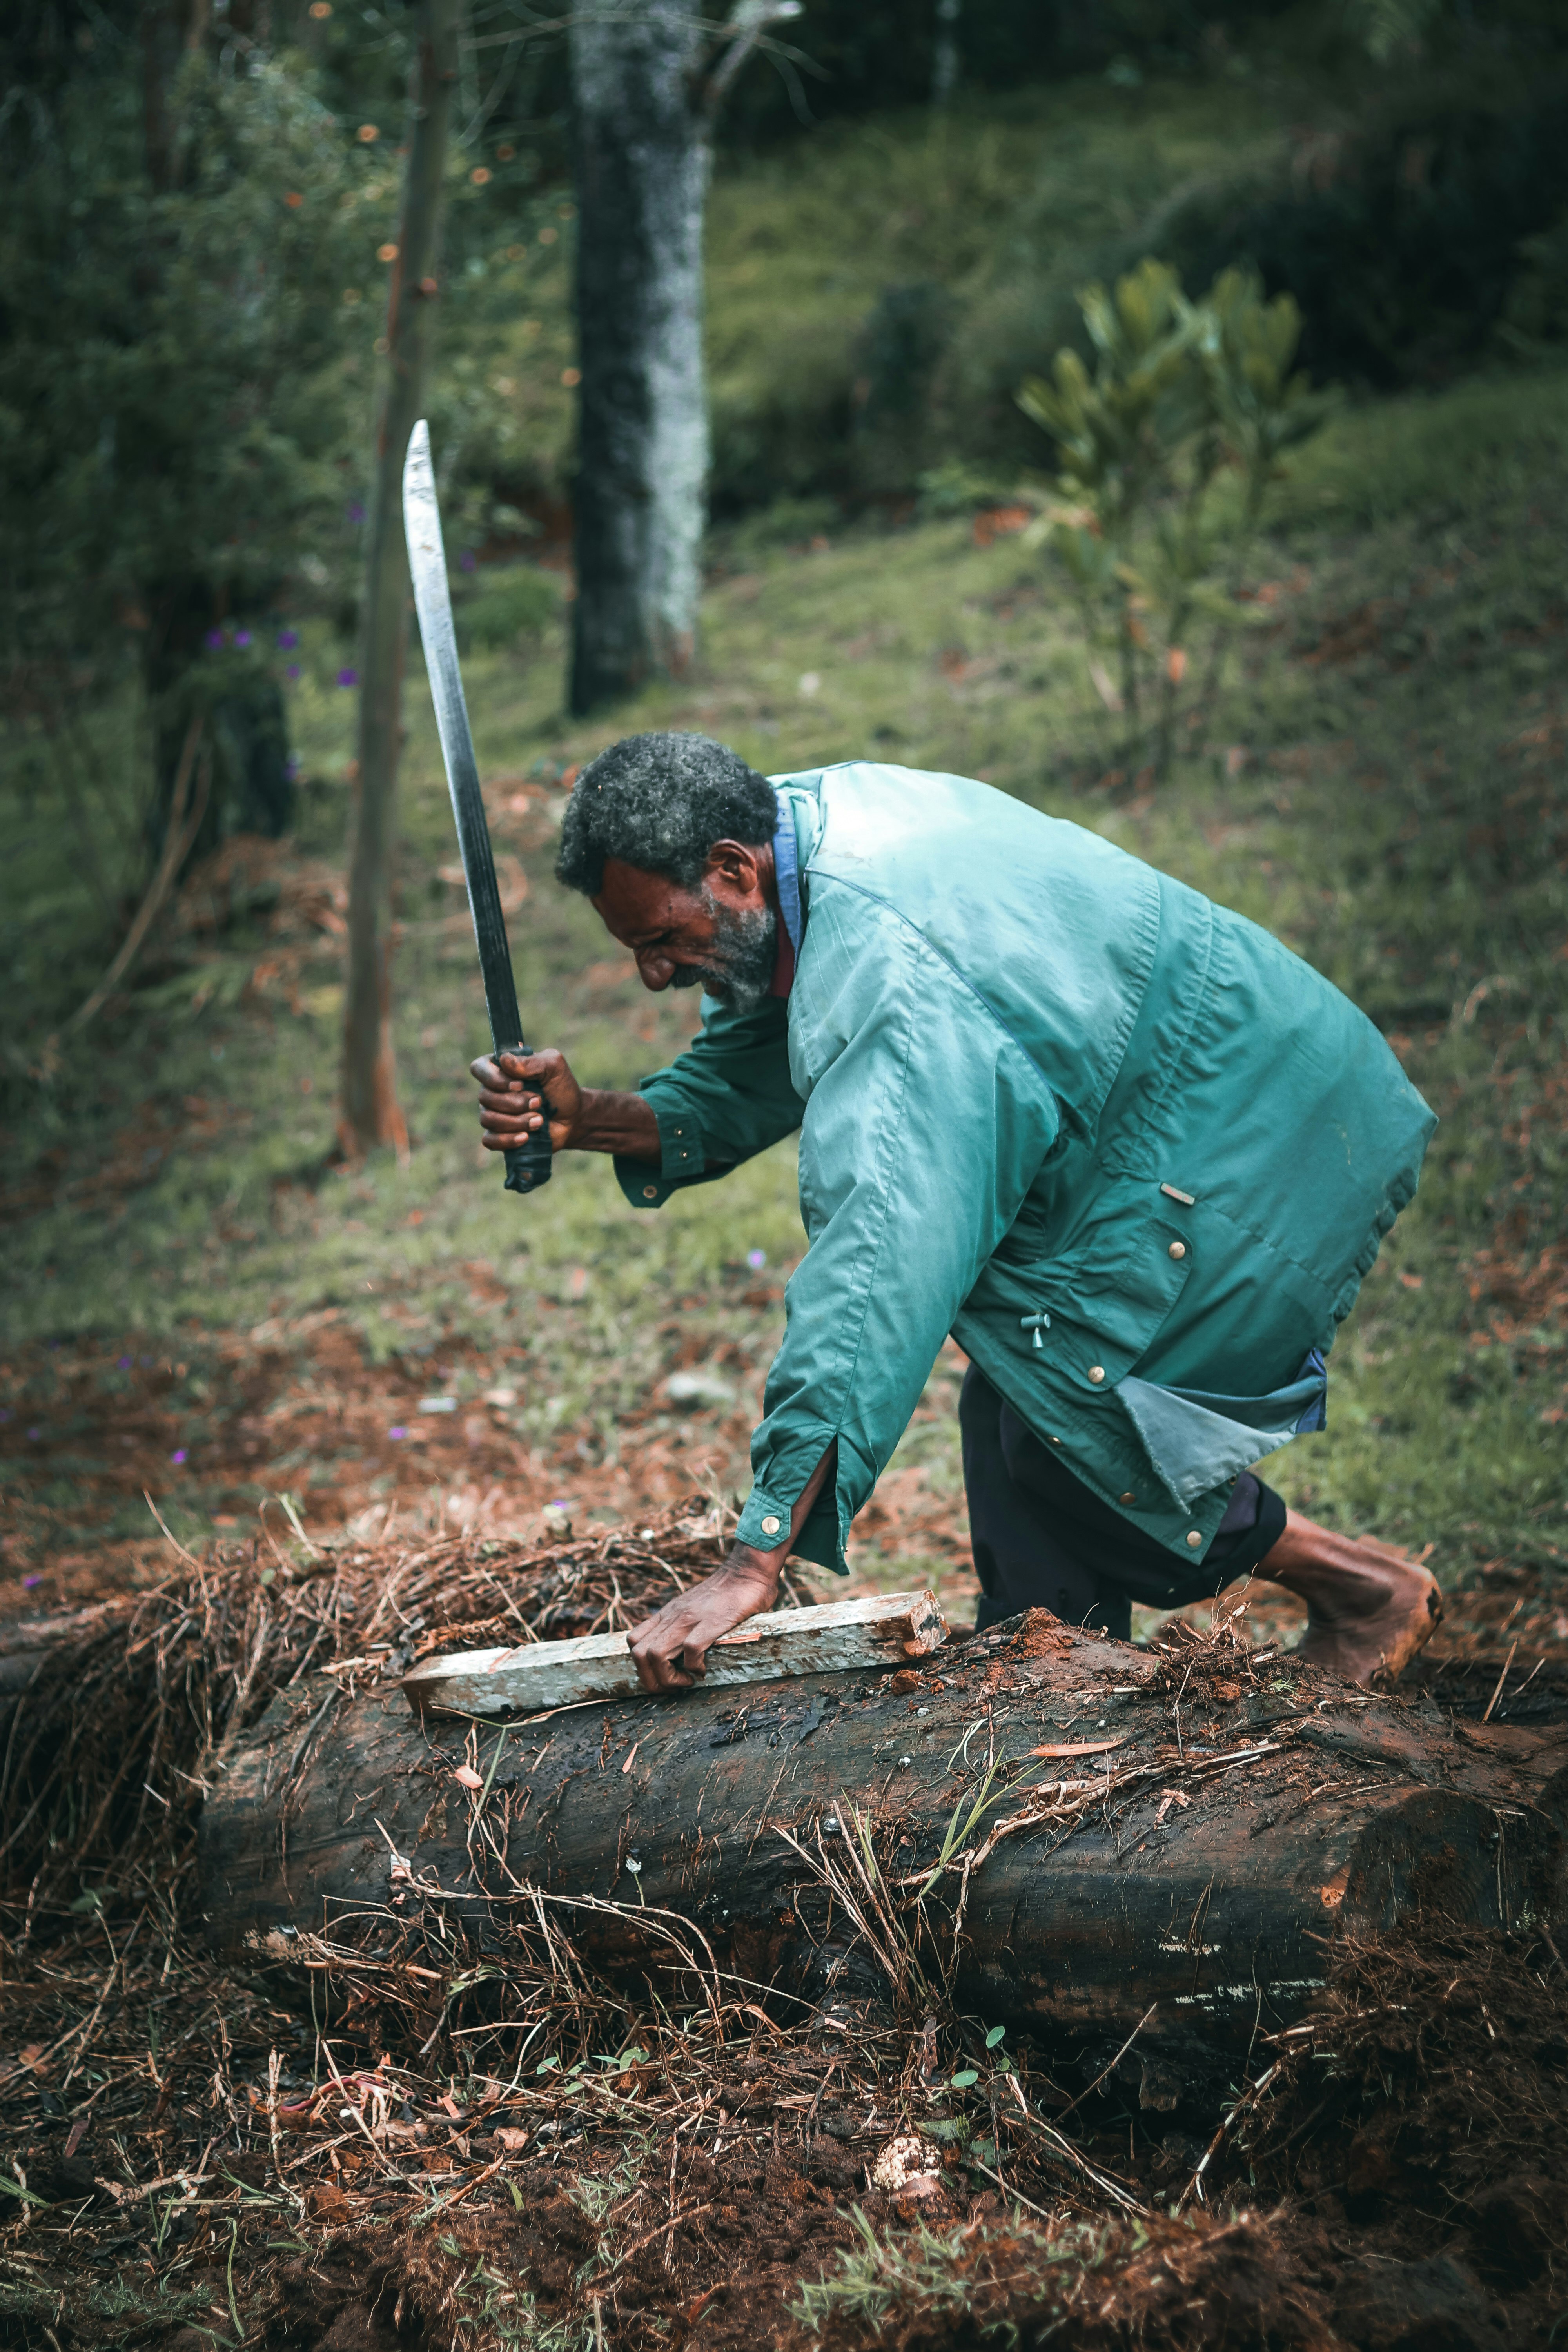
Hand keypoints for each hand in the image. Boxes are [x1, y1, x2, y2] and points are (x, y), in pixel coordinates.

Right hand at [471, 1047, 580, 1155]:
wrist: (573, 1118)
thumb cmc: (561, 1088)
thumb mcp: (554, 1067)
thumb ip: (531, 1062)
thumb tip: (504, 1060)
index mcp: (501, 1069)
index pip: (479, 1068)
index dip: (495, 1078)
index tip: (520, 1085)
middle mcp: (492, 1091)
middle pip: (485, 1097)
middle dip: (514, 1103)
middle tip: (539, 1102)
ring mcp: (494, 1114)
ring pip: (488, 1119)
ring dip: (516, 1121)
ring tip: (539, 1120)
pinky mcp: (499, 1135)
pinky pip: (489, 1140)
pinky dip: (507, 1140)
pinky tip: (526, 1137)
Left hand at [627, 1550, 781, 1693]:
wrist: (747, 1570)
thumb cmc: (726, 1593)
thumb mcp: (692, 1607)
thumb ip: (682, 1623)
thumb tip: (679, 1650)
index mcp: (668, 1614)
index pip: (634, 1641)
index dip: (642, 1667)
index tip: (662, 1676)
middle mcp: (673, 1616)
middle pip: (638, 1654)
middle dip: (651, 1680)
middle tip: (673, 1686)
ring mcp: (690, 1618)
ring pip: (655, 1655)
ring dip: (668, 1678)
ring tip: (687, 1681)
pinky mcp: (712, 1621)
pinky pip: (690, 1650)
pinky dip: (694, 1667)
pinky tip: (704, 1669)